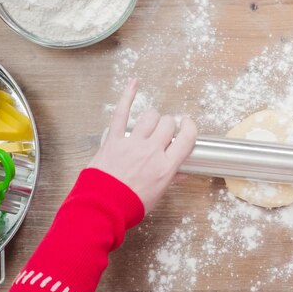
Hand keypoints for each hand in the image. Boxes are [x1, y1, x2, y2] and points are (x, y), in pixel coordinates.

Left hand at [89, 80, 197, 212]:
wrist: (102, 208)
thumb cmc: (129, 205)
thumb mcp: (157, 194)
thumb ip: (170, 178)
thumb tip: (181, 172)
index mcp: (165, 167)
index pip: (187, 138)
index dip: (190, 128)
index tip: (188, 125)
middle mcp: (151, 151)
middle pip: (168, 124)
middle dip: (169, 126)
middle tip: (164, 133)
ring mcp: (132, 143)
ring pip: (150, 116)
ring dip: (153, 118)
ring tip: (150, 124)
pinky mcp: (114, 139)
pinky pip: (122, 112)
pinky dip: (128, 96)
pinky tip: (134, 84)